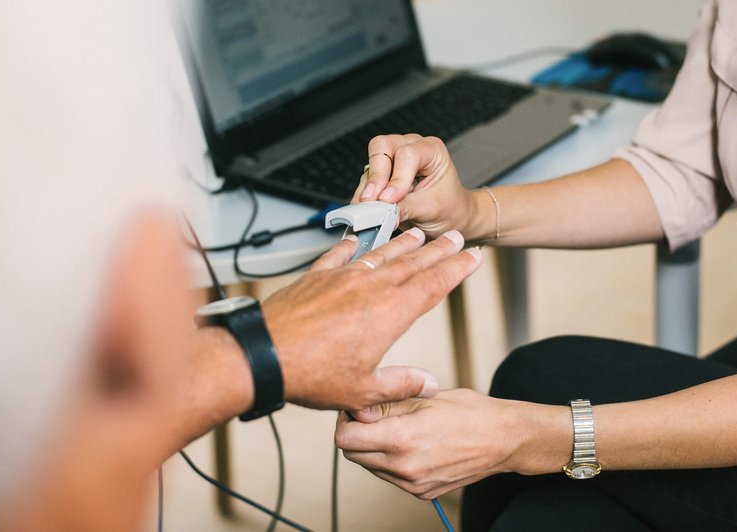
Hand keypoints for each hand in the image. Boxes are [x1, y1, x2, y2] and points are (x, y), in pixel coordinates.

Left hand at [261, 228, 482, 410]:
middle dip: (438, 250)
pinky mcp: (316, 277)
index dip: (457, 269)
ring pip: (381, 255)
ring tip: (418, 235)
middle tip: (455, 238)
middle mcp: (369, 288)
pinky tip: (357, 241)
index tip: (472, 256)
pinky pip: (338, 255)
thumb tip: (427, 384)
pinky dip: (351, 246)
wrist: (264, 355)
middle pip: (414, 264)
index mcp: (389, 314)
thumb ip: (399, 384)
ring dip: (403, 244)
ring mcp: (342, 278)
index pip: (433, 285)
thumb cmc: (310, 373)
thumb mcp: (362, 390)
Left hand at [335, 389, 569, 498]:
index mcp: (402, 439)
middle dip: (357, 434)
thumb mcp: (425, 397)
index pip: (346, 439)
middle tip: (373, 417)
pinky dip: (392, 461)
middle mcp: (404, 467)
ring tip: (398, 429)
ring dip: (374, 448)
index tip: (358, 409)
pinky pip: (391, 477)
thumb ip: (387, 405)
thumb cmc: (469, 411)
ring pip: (371, 466)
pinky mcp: (422, 492)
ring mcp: (413, 483)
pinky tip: (414, 444)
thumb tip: (358, 407)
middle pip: (353, 455)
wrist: (503, 439)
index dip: (346, 421)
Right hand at [353, 135, 487, 240]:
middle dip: (376, 176)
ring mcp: (394, 159)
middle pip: (382, 147)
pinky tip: (368, 211)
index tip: (390, 200)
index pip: (407, 154)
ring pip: (370, 164)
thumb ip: (405, 207)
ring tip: (372, 211)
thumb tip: (381, 210)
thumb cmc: (450, 208)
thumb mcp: (431, 209)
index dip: (396, 178)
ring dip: (368, 189)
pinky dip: (364, 196)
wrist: (450, 218)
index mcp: (431, 150)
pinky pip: (366, 180)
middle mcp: (410, 148)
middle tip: (373, 201)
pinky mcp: (382, 174)